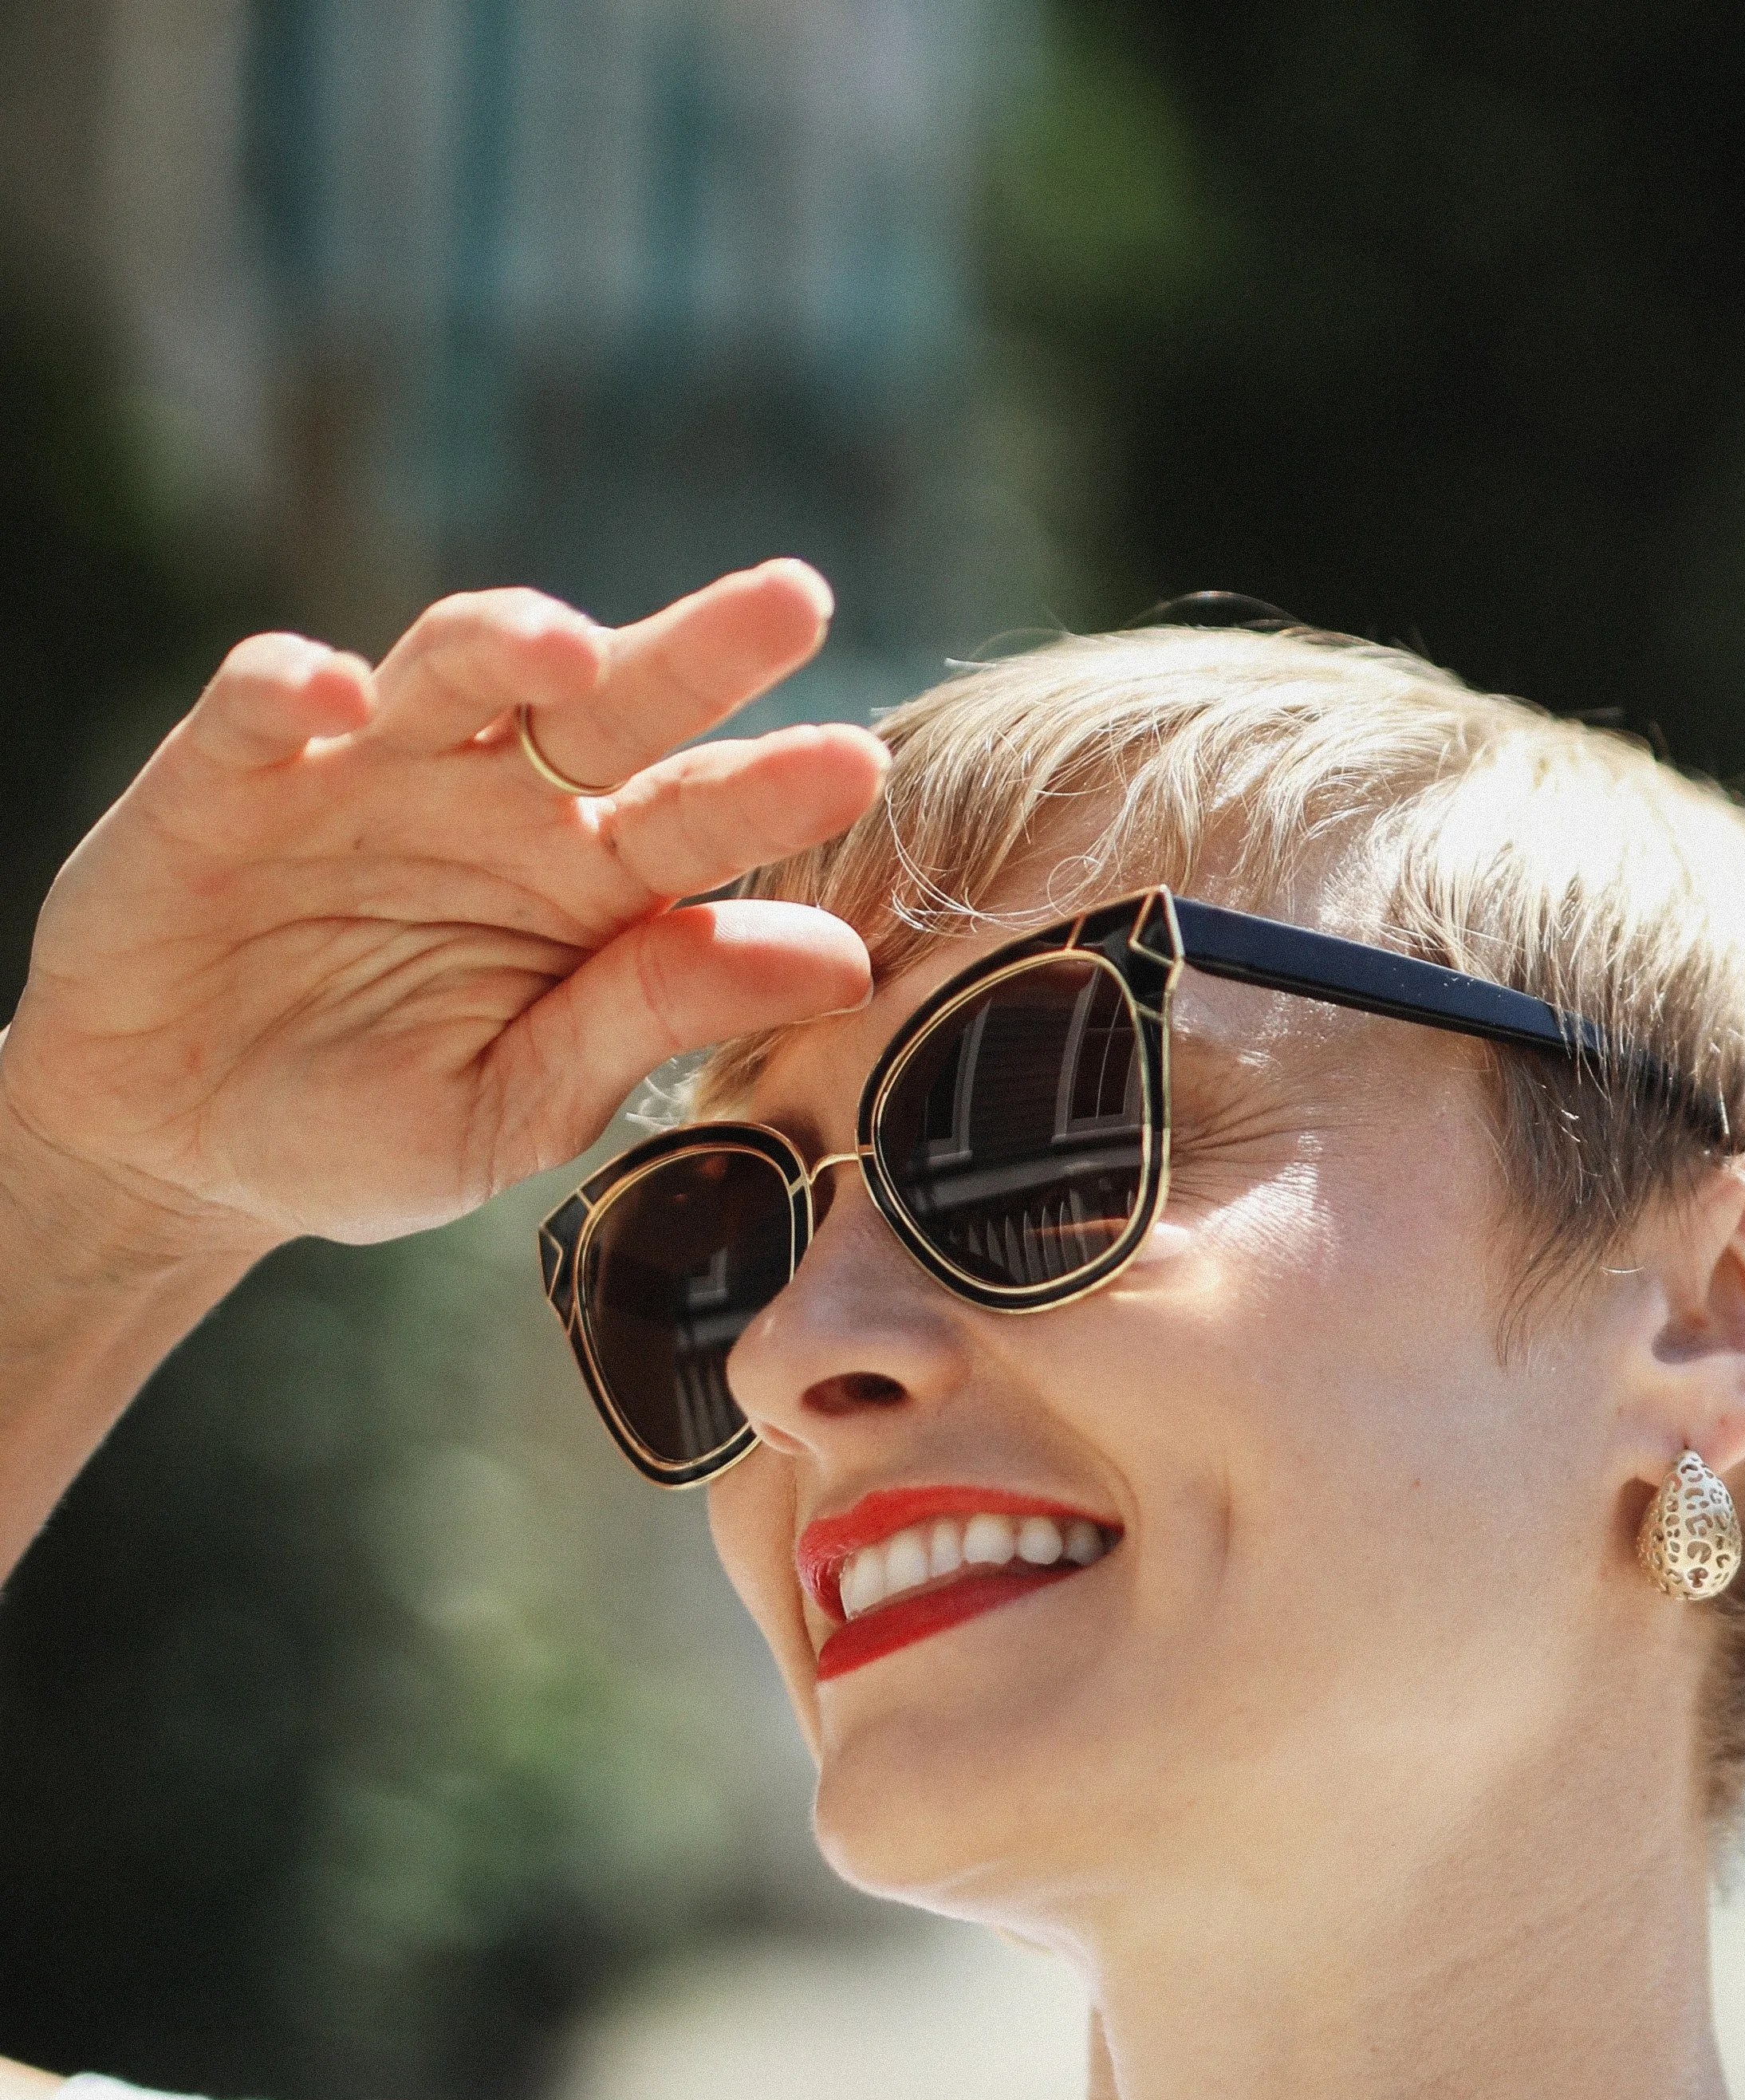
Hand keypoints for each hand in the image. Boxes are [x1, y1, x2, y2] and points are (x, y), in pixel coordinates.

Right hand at [0, 560, 887, 1281]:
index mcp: (585, 892)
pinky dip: (297, 684)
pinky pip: (266, 697)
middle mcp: (494, 804)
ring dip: (509, 640)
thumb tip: (844, 960)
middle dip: (698, 649)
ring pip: (453, 667)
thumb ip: (656, 1018)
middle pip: (611, 705)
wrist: (178, 1146)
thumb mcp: (515, 1105)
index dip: (774, 788)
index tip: (860, 766)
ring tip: (572, 649)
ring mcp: (367, 768)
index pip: (697, 821)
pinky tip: (336, 692)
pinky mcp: (232, 764)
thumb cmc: (364, 1130)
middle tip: (794, 602)